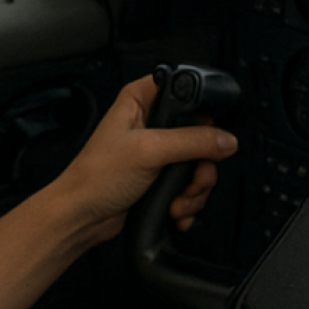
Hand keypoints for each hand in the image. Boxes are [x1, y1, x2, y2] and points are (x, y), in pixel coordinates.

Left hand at [46, 74, 237, 247]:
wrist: (82, 217)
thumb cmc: (96, 177)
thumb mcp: (148, 151)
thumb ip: (192, 141)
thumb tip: (225, 139)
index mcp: (142, 100)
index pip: (186, 92)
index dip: (201, 112)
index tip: (205, 134)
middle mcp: (151, 122)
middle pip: (200, 134)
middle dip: (202, 165)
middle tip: (193, 179)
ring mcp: (157, 152)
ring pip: (199, 164)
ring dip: (195, 189)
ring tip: (179, 201)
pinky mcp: (160, 178)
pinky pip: (189, 186)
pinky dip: (188, 202)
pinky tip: (175, 210)